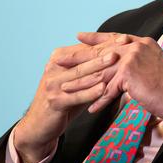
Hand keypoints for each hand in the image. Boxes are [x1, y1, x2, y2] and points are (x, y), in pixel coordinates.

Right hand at [14, 36, 126, 162]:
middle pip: (83, 58)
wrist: (39, 124)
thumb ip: (88, 66)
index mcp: (58, 58)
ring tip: (115, 61)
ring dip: (99, 67)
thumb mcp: (74, 79)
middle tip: (122, 45)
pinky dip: (91, 91)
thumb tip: (114, 51)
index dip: (105, 43)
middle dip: (104, 51)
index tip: (123, 38)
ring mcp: (52, 84)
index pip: (85, 48)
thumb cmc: (63, 98)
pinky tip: (104, 88)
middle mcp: (54, 68)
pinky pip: (76, 95)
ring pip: (80, 74)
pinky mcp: (55, 101)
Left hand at [69, 32, 162, 127]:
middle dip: (79, 57)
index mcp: (142, 42)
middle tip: (60, 59)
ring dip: (82, 83)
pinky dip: (99, 101)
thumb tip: (136, 65)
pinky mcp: (127, 74)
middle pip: (101, 53)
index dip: (96, 39)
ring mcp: (131, 59)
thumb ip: (144, 60)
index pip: (114, 38)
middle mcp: (135, 47)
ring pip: (100, 72)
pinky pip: (108, 89)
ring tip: (66, 89)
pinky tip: (90, 109)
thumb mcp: (158, 64)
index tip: (80, 37)